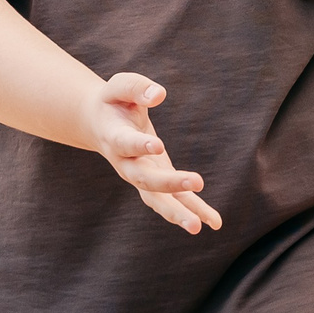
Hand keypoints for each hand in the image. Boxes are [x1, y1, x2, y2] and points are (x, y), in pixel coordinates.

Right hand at [81, 73, 221, 234]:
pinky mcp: (157, 180)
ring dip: (177, 212)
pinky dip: (194, 210)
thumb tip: (159, 94)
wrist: (100, 123)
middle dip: (169, 183)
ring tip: (197, 226)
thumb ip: (136, 88)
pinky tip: (214, 222)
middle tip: (197, 181)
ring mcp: (141, 176)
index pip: (127, 143)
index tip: (158, 144)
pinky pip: (174, 199)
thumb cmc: (112, 102)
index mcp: (114, 137)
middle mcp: (126, 163)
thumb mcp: (119, 86)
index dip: (140, 145)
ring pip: (157, 199)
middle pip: (144, 179)